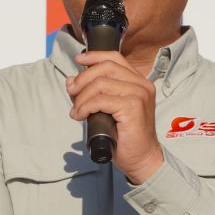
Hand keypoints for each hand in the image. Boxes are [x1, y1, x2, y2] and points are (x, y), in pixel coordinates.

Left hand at [66, 50, 164, 183]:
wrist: (142, 159)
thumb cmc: (126, 137)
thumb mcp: (109, 109)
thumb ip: (95, 93)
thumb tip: (72, 82)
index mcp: (139, 82)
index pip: (115, 58)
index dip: (94, 56)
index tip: (78, 60)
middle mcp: (142, 85)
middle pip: (106, 68)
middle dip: (83, 78)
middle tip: (71, 93)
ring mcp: (139, 95)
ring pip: (101, 84)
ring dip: (82, 97)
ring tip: (77, 111)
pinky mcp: (132, 107)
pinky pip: (101, 100)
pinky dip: (85, 107)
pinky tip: (81, 116)